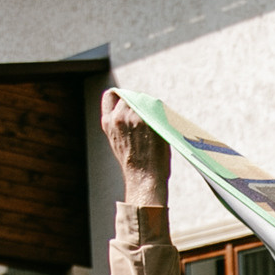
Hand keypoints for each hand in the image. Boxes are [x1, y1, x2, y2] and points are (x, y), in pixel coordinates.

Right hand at [101, 92, 168, 206]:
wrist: (144, 179)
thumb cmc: (136, 165)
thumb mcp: (120, 141)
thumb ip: (123, 125)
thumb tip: (137, 113)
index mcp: (108, 122)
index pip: (111, 96)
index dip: (123, 96)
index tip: (132, 101)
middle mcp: (118, 117)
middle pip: (132, 97)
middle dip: (142, 102)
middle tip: (153, 113)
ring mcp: (133, 117)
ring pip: (145, 101)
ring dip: (154, 107)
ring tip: (160, 119)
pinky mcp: (148, 121)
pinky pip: (157, 108)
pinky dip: (162, 112)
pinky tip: (167, 121)